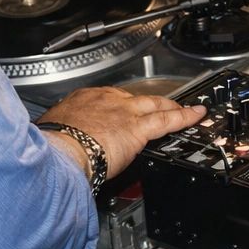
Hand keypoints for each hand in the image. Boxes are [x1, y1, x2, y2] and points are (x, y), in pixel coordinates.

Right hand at [37, 85, 205, 180]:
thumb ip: (63, 134)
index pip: (107, 99)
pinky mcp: (139, 128)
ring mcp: (125, 112)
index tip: (119, 112)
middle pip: (133, 98)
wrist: (61, 151)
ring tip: (181, 107)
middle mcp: (107, 100)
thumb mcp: (53, 131)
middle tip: (155, 105)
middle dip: (145, 102)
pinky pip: (167, 120)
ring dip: (169, 105)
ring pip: (154, 104)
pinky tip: (196, 115)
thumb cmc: (52, 145)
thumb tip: (57, 141)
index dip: (117, 106)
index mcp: (84, 99)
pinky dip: (184, 117)